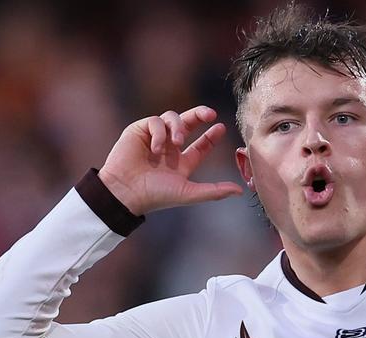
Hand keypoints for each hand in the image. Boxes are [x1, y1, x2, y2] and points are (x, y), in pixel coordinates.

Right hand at [98, 106, 242, 214]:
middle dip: (200, 115)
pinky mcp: (139, 131)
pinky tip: (156, 148)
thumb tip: (240, 191)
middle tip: (210, 113)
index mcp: (182, 162)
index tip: (221, 127)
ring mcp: (155, 138)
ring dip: (177, 127)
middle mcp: (170, 148)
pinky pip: (154, 121)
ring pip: (172, 118)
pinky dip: (159, 133)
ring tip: (176, 142)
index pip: (202, 145)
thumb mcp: (189, 193)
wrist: (126, 193)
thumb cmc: (156, 195)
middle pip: (188, 123)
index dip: (211, 136)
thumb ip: (214, 191)